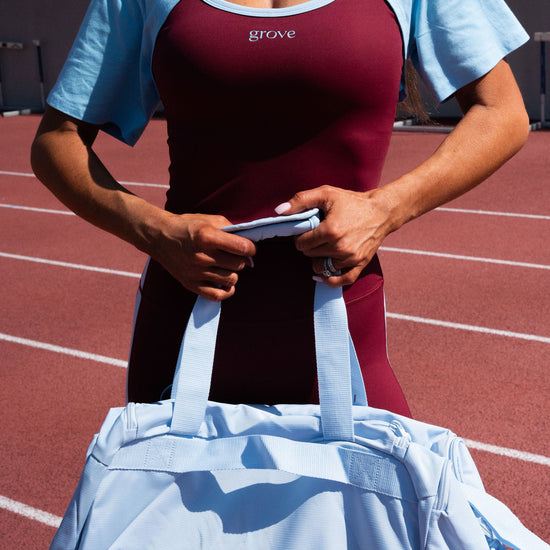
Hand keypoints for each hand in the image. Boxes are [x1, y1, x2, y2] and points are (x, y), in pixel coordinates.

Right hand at [147, 211, 255, 300]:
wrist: (159, 236)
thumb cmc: (188, 226)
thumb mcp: (210, 219)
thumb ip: (232, 230)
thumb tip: (249, 249)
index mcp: (207, 236)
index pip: (242, 247)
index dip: (251, 248)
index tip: (249, 248)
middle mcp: (202, 256)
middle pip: (238, 264)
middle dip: (240, 259)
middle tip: (233, 255)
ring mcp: (195, 272)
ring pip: (230, 279)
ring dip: (233, 273)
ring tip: (226, 266)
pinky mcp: (190, 284)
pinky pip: (216, 296)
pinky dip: (227, 292)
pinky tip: (227, 284)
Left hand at [275, 185, 396, 286]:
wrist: (381, 211)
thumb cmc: (352, 201)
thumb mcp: (326, 194)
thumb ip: (300, 200)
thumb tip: (279, 212)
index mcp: (330, 230)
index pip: (301, 244)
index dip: (300, 237)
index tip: (307, 230)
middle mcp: (340, 247)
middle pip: (310, 255)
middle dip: (309, 246)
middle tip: (317, 235)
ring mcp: (350, 258)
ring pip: (321, 266)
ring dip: (319, 258)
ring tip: (324, 246)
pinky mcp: (360, 264)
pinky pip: (341, 280)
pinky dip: (329, 280)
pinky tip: (320, 276)